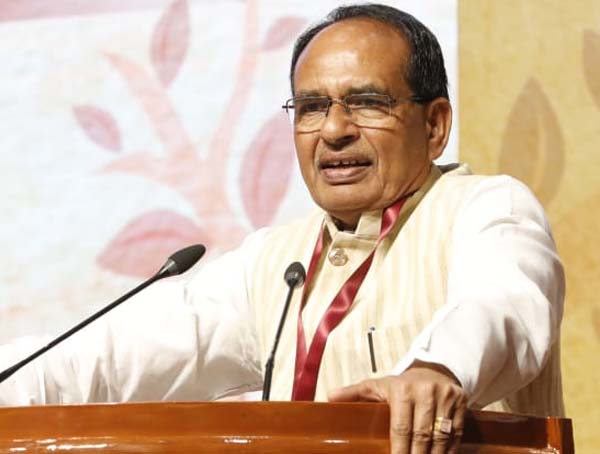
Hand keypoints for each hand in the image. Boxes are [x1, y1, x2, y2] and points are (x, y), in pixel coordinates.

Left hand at [328, 361, 466, 453]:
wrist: (434, 371)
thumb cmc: (400, 386)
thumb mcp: (376, 386)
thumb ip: (354, 393)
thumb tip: (329, 397)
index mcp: (402, 389)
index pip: (401, 427)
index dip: (399, 450)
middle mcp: (426, 391)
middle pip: (422, 435)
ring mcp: (446, 397)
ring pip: (441, 437)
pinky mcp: (461, 403)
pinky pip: (456, 434)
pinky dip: (449, 451)